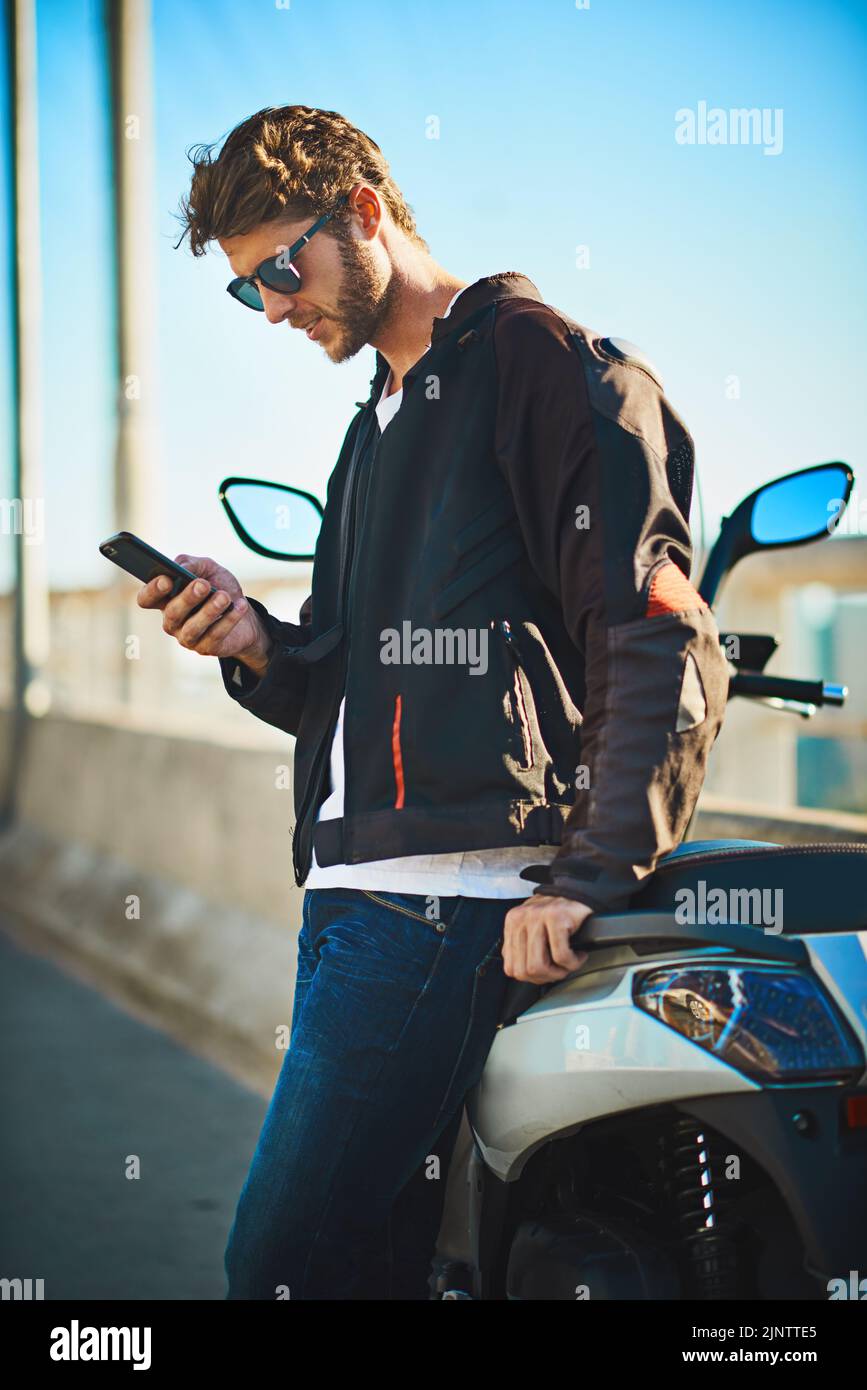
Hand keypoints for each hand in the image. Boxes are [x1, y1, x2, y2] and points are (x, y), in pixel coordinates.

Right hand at [135, 553, 272, 670]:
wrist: (245, 612)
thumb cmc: (220, 587)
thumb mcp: (207, 568)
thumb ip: (191, 563)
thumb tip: (181, 568)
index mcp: (166, 599)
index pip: (146, 599)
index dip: (152, 591)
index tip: (167, 579)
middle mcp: (172, 621)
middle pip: (172, 612)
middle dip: (188, 598)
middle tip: (203, 584)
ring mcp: (187, 637)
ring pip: (192, 628)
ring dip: (209, 611)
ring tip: (225, 597)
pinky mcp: (207, 648)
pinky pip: (215, 635)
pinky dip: (229, 619)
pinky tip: (240, 606)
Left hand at [502, 895, 590, 982]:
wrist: (581, 890)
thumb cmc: (559, 912)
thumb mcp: (533, 926)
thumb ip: (522, 946)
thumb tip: (521, 973)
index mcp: (512, 922)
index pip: (510, 967)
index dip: (531, 978)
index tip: (547, 973)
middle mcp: (521, 918)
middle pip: (524, 970)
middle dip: (546, 978)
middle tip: (561, 971)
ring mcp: (537, 917)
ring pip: (539, 966)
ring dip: (560, 972)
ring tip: (570, 964)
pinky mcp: (556, 918)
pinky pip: (561, 956)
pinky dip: (573, 962)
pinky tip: (579, 955)